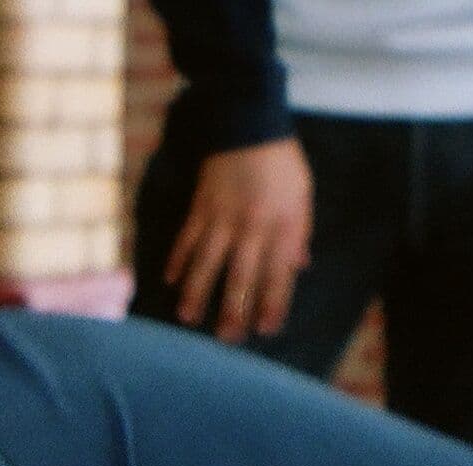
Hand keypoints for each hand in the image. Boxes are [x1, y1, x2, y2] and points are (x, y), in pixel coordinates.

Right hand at [165, 137, 313, 343]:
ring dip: (196, 292)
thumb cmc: (281, 160)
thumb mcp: (303, 193)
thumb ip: (300, 232)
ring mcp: (224, 216)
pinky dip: (177, 260)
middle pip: (242, 276)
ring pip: (208, 263)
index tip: (266, 329)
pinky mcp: (201, 206)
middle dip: (234, 310)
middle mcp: (254, 225)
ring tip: (186, 318)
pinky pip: (187, 238)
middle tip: (226, 338)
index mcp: (283, 224)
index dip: (273, 304)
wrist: (249, 121)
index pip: (279, 273)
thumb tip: (299, 267)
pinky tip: (169, 280)